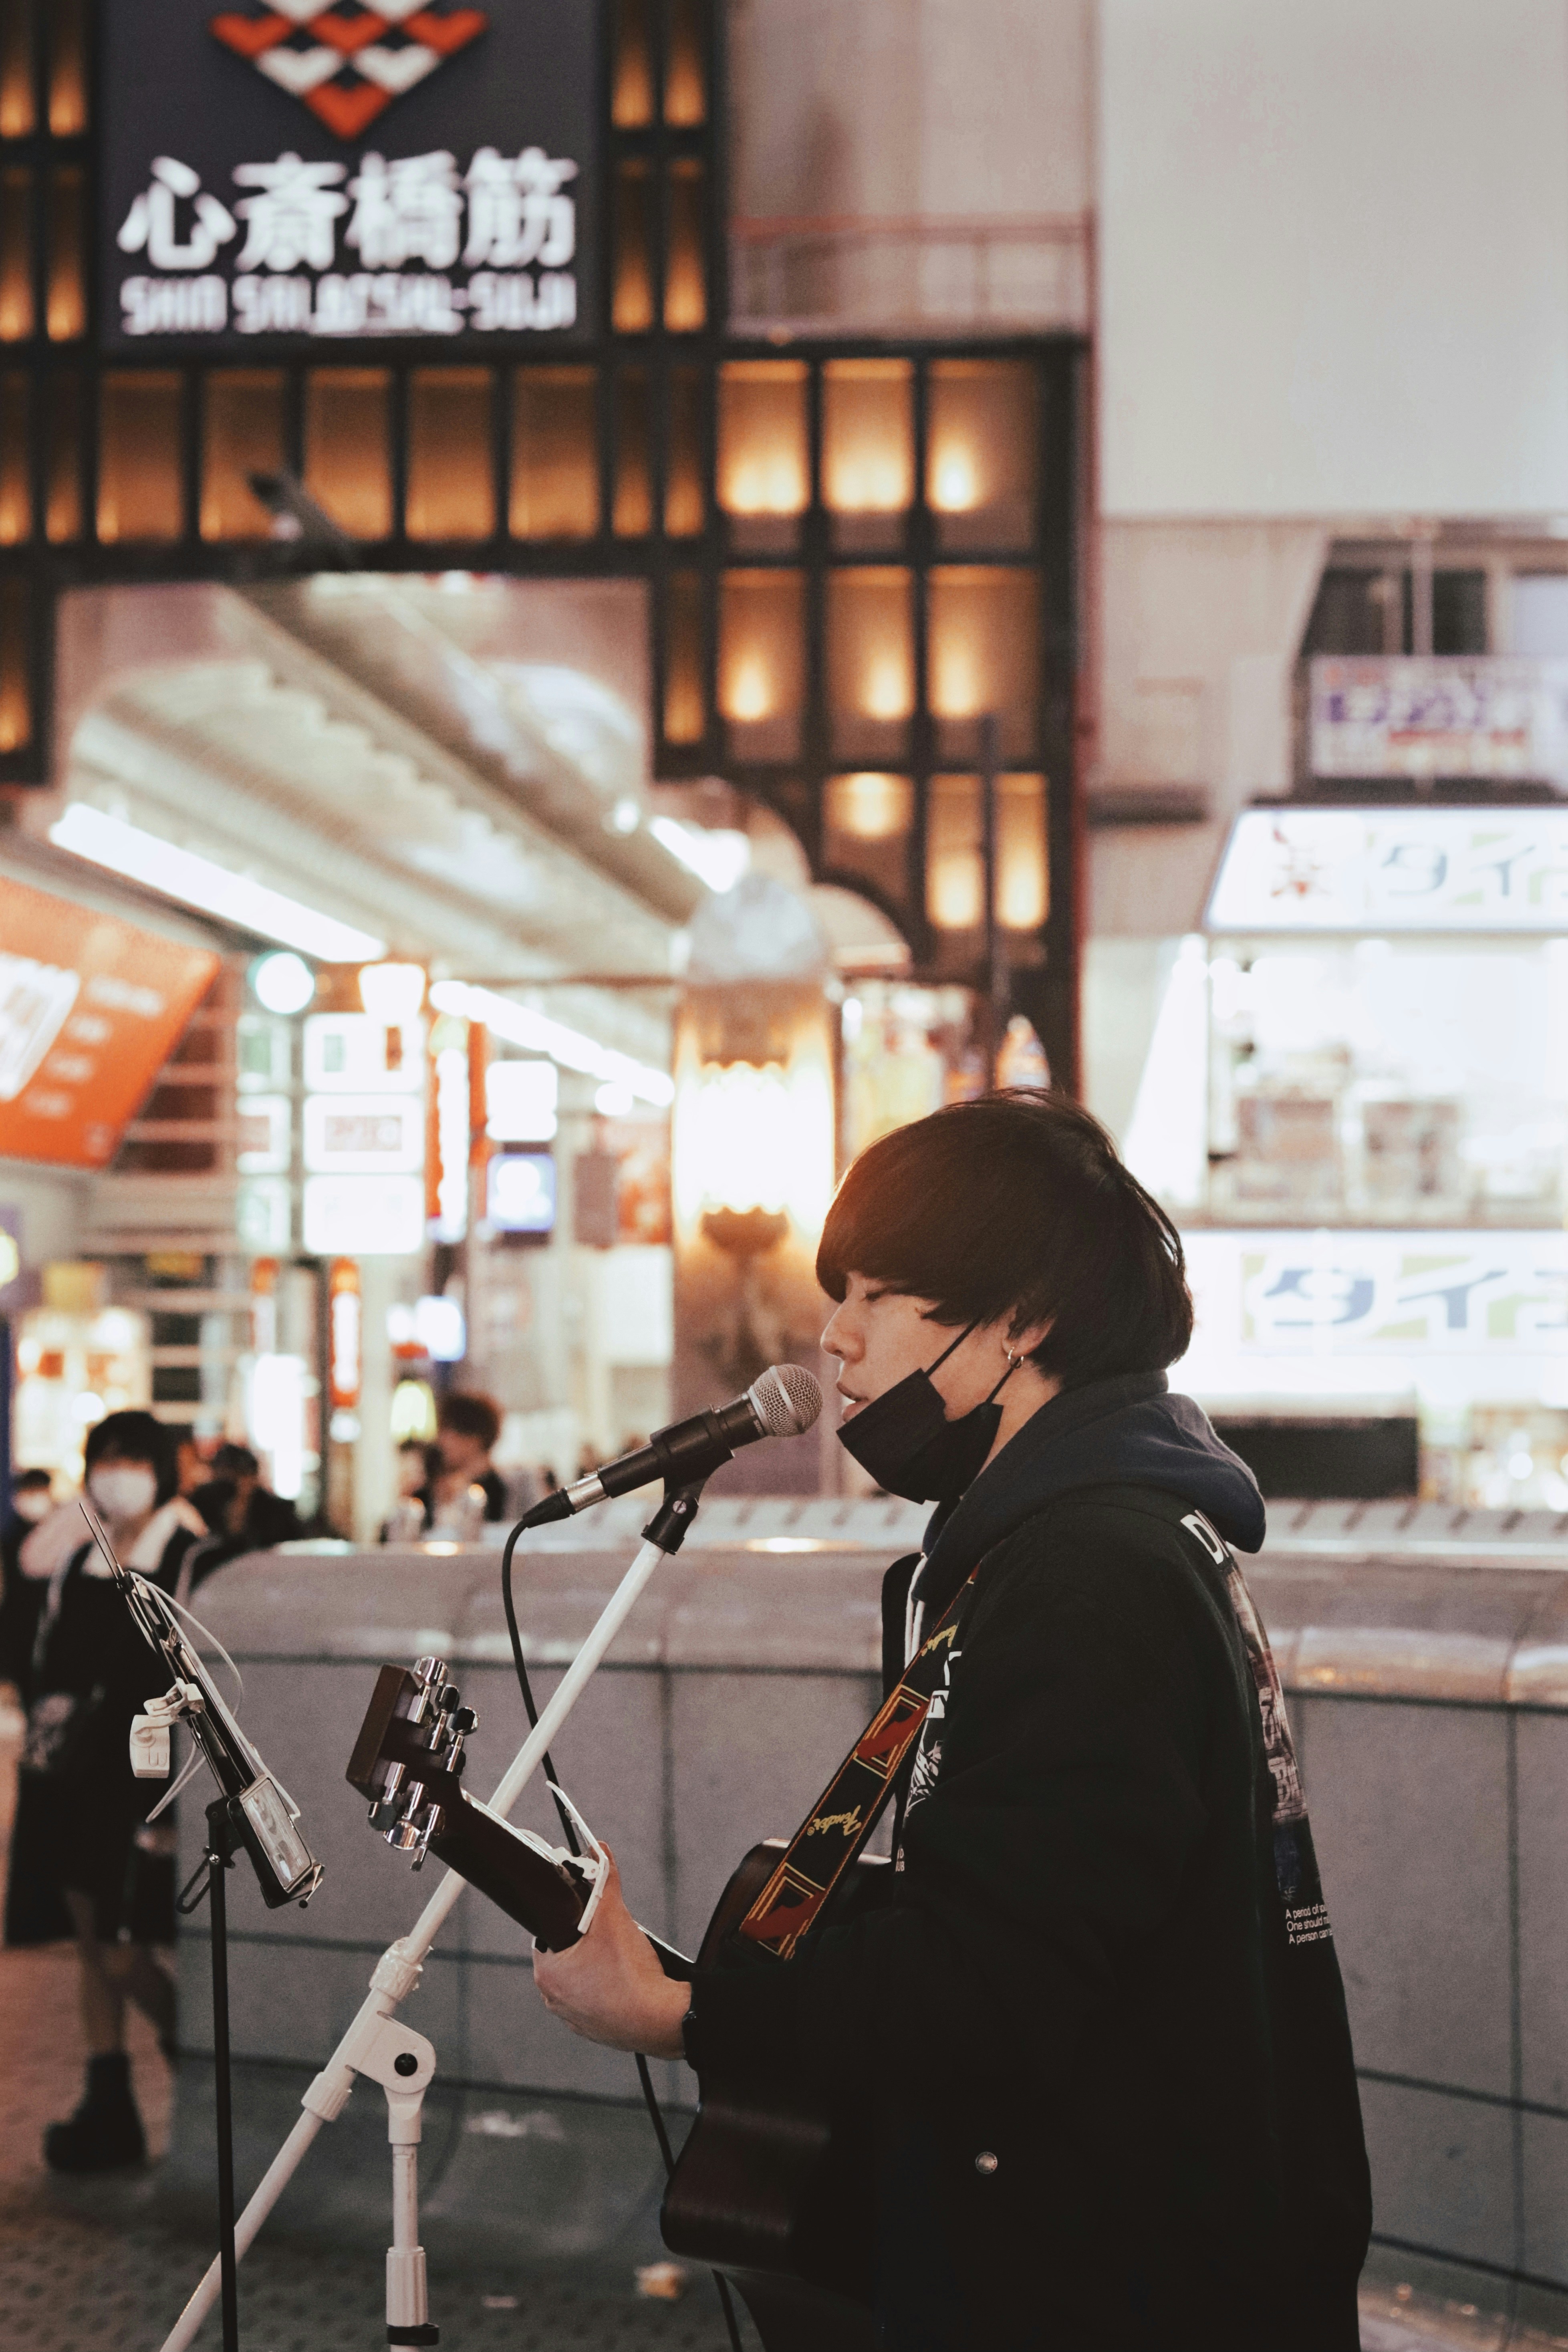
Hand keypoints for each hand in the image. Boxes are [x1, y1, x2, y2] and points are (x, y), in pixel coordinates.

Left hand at [532, 1848, 690, 2058]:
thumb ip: (605, 1880)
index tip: (587, 1913)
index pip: (548, 1932)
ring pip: (583, 1977)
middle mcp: (554, 2000)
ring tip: (622, 1956)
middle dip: (588, 1941)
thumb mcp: (615, 1916)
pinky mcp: (596, 2029)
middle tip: (609, 1933)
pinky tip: (628, 1978)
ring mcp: (575, 2018)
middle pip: (567, 1954)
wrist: (660, 2020)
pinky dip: (610, 1987)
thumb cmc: (631, 1976)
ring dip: (599, 1964)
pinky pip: (598, 1999)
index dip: (569, 1918)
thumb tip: (600, 1851)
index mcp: (547, 1974)